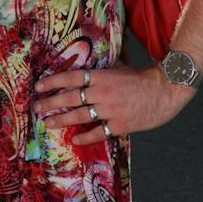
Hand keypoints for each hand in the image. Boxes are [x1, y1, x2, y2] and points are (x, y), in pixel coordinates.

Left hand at [34, 64, 194, 145]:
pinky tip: (74, 138)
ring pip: (80, 116)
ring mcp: (110, 110)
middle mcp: (102, 93)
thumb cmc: (143, 77)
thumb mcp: (120, 67)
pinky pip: (98, 132)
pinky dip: (85, 136)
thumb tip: (89, 63)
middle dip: (50, 103)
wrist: (166, 90)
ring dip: (61, 119)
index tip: (38, 87)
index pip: (71, 78)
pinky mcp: (120, 125)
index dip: (53, 82)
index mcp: (101, 76)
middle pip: (70, 98)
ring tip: (48, 122)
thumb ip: (103, 69)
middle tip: (36, 108)